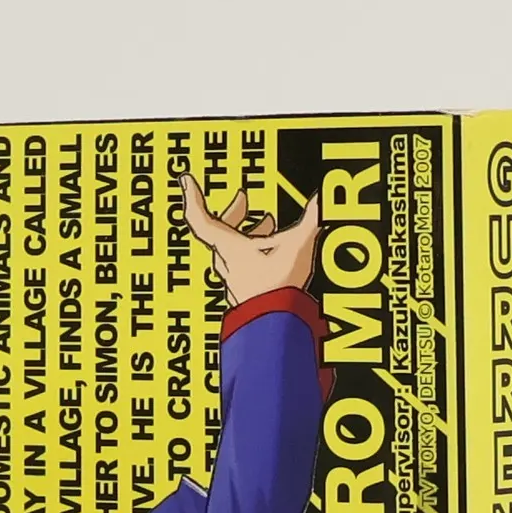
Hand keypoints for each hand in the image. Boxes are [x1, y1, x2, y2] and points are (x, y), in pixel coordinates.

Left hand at [180, 175, 321, 306]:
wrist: (275, 331)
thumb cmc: (278, 291)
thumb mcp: (298, 246)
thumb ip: (311, 218)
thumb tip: (324, 196)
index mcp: (229, 248)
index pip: (201, 218)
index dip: (193, 197)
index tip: (187, 181)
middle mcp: (227, 264)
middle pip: (219, 232)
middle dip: (233, 213)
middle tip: (243, 200)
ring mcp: (235, 282)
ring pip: (232, 251)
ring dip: (248, 234)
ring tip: (267, 225)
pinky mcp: (246, 296)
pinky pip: (244, 268)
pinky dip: (255, 254)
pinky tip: (272, 254)